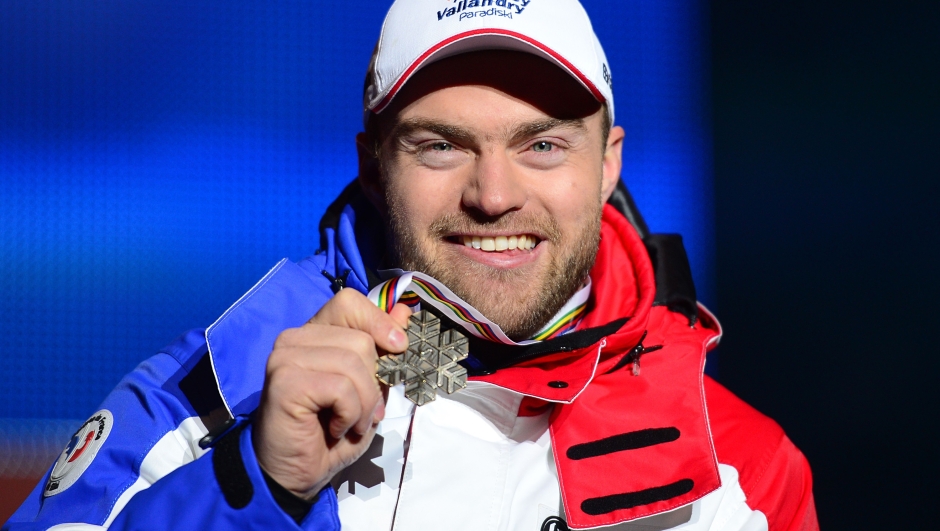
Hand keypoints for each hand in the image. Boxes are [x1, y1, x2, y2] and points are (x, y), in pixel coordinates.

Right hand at [252, 288, 411, 499]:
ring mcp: (285, 356)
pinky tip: (335, 428)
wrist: (295, 474)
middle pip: (360, 338)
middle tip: (362, 413)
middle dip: (373, 382)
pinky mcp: (284, 379)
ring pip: (353, 362)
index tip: (397, 348)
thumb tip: (404, 312)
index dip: (378, 321)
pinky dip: (349, 413)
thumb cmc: (331, 433)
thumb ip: (382, 349)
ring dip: (363, 403)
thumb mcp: (368, 387)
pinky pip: (340, 387)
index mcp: (314, 334)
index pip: (348, 302)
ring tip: (348, 423)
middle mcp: (294, 338)